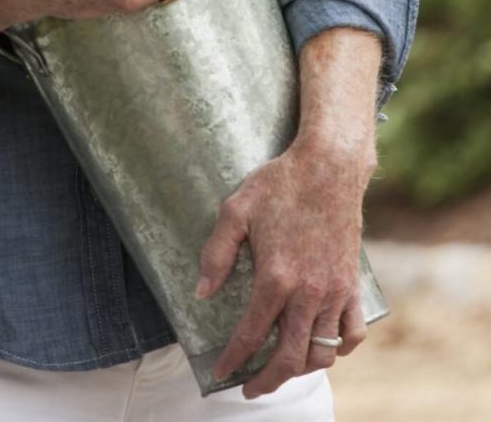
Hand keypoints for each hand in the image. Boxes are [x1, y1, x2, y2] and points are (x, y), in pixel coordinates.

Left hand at [197, 142, 371, 398]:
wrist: (329, 167)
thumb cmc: (279, 185)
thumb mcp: (235, 210)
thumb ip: (216, 253)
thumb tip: (202, 293)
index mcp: (276, 276)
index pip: (251, 334)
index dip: (233, 359)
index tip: (220, 372)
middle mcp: (308, 292)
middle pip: (289, 357)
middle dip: (267, 380)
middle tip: (249, 388)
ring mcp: (334, 291)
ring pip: (321, 351)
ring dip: (300, 368)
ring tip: (281, 368)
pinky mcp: (352, 285)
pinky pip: (353, 333)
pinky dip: (339, 348)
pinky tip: (322, 346)